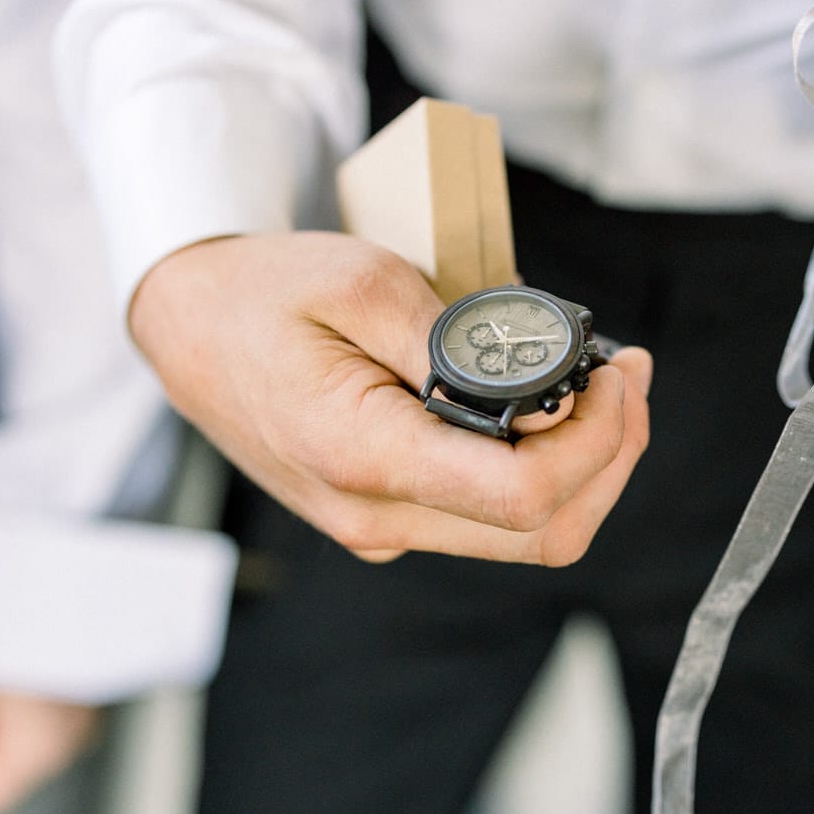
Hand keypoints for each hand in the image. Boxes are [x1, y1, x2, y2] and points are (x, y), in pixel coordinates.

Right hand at [129, 232, 652, 565]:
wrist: (185, 328)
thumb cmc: (260, 295)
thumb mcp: (362, 278)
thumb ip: (457, 337)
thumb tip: (545, 384)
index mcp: (363, 459)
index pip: (522, 497)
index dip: (597, 441)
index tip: (612, 373)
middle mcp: (376, 518)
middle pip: (544, 532)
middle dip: (611, 457)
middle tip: (628, 376)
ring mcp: (380, 529)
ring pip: (524, 535)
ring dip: (584, 466)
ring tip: (601, 383)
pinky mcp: (386, 518)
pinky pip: (488, 517)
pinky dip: (539, 469)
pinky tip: (543, 408)